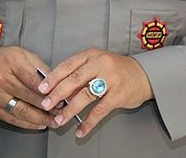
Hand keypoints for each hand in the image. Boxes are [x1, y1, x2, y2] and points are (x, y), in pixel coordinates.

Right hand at [0, 46, 57, 130]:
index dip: (50, 91)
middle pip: (30, 96)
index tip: (62, 97)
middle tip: (62, 110)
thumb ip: (40, 68)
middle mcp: (2, 79)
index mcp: (12, 62)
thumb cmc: (3, 59)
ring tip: (53, 120)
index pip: (34, 80)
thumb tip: (56, 82)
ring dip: (41, 118)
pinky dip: (28, 124)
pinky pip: (13, 119)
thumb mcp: (24, 54)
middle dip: (49, 106)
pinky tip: (39, 124)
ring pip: (23, 111)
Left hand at [37, 48, 153, 137]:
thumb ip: (79, 74)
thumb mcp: (97, 64)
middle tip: (46, 104)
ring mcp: (110, 79)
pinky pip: (99, 110)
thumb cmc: (116, 70)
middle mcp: (100, 64)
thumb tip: (58, 89)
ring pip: (85, 96)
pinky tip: (80, 130)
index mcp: (91, 55)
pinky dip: (88, 122)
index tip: (42, 88)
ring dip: (70, 110)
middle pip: (74, 80)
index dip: (53, 78)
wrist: (143, 75)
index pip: (68, 65)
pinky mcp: (118, 94)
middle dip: (57, 94)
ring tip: (60, 120)